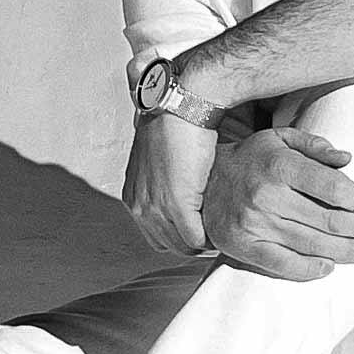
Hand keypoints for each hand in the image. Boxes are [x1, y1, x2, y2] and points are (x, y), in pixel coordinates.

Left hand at [122, 111, 219, 255]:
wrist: (181, 107)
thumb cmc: (174, 125)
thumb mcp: (159, 158)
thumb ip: (163, 181)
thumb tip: (181, 190)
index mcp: (133, 194)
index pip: (154, 234)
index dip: (177, 235)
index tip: (197, 231)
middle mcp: (139, 204)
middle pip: (166, 244)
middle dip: (189, 243)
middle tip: (211, 235)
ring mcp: (155, 207)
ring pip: (181, 245)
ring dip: (201, 243)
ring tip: (219, 232)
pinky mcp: (176, 204)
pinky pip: (195, 239)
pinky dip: (209, 239)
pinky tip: (220, 228)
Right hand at [202, 127, 353, 279]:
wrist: (202, 182)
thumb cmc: (252, 160)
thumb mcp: (280, 139)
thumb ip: (315, 145)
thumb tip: (347, 159)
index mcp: (280, 164)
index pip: (333, 187)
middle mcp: (266, 194)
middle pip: (328, 220)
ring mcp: (253, 223)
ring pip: (312, 245)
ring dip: (344, 252)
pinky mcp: (242, 245)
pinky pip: (282, 264)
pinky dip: (308, 269)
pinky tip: (327, 266)